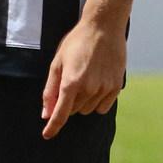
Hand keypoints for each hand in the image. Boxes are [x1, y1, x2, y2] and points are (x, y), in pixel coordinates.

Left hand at [41, 18, 125, 139]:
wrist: (104, 27)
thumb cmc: (77, 42)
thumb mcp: (57, 62)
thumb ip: (50, 90)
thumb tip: (46, 113)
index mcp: (71, 82)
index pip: (61, 114)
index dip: (53, 126)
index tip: (47, 135)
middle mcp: (89, 88)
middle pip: (73, 110)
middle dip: (68, 102)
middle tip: (70, 82)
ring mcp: (104, 88)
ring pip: (88, 110)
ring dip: (82, 102)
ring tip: (85, 78)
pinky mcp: (116, 87)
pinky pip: (103, 107)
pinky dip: (96, 102)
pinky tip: (96, 84)